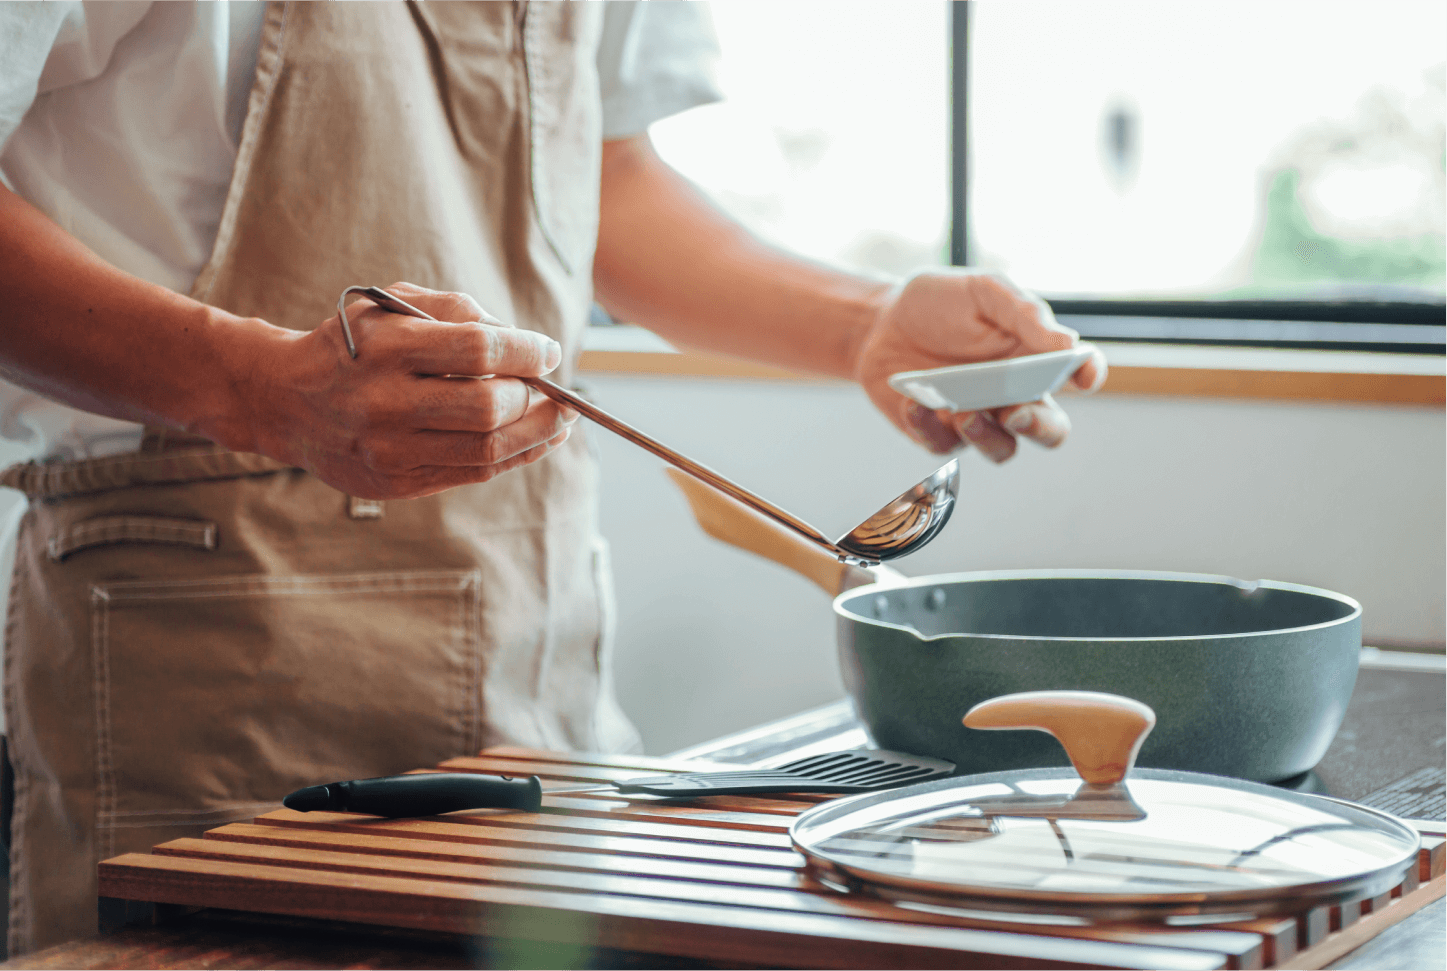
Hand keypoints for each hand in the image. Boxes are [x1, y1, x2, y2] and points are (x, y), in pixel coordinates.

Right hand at [231, 283, 575, 498]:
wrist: (284, 400)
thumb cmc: (352, 345)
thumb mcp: (389, 306)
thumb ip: (456, 311)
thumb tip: (525, 342)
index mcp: (386, 348)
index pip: (478, 351)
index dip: (526, 352)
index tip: (549, 351)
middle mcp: (386, 402)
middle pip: (488, 408)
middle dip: (533, 397)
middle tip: (551, 388)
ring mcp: (391, 449)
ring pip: (487, 450)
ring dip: (537, 433)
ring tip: (560, 419)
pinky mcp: (398, 482)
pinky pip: (474, 473)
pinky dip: (515, 456)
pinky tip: (536, 440)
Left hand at [854, 269, 1106, 461]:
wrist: (880, 321)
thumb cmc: (940, 303)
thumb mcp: (982, 292)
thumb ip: (1024, 313)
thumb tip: (1067, 343)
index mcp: (1035, 357)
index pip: (1079, 371)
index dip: (1089, 373)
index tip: (1083, 374)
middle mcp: (1015, 394)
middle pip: (1050, 429)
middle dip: (1041, 428)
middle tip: (1017, 413)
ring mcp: (980, 418)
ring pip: (1002, 449)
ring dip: (987, 438)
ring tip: (963, 414)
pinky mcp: (940, 433)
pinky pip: (944, 445)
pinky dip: (930, 428)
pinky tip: (915, 403)